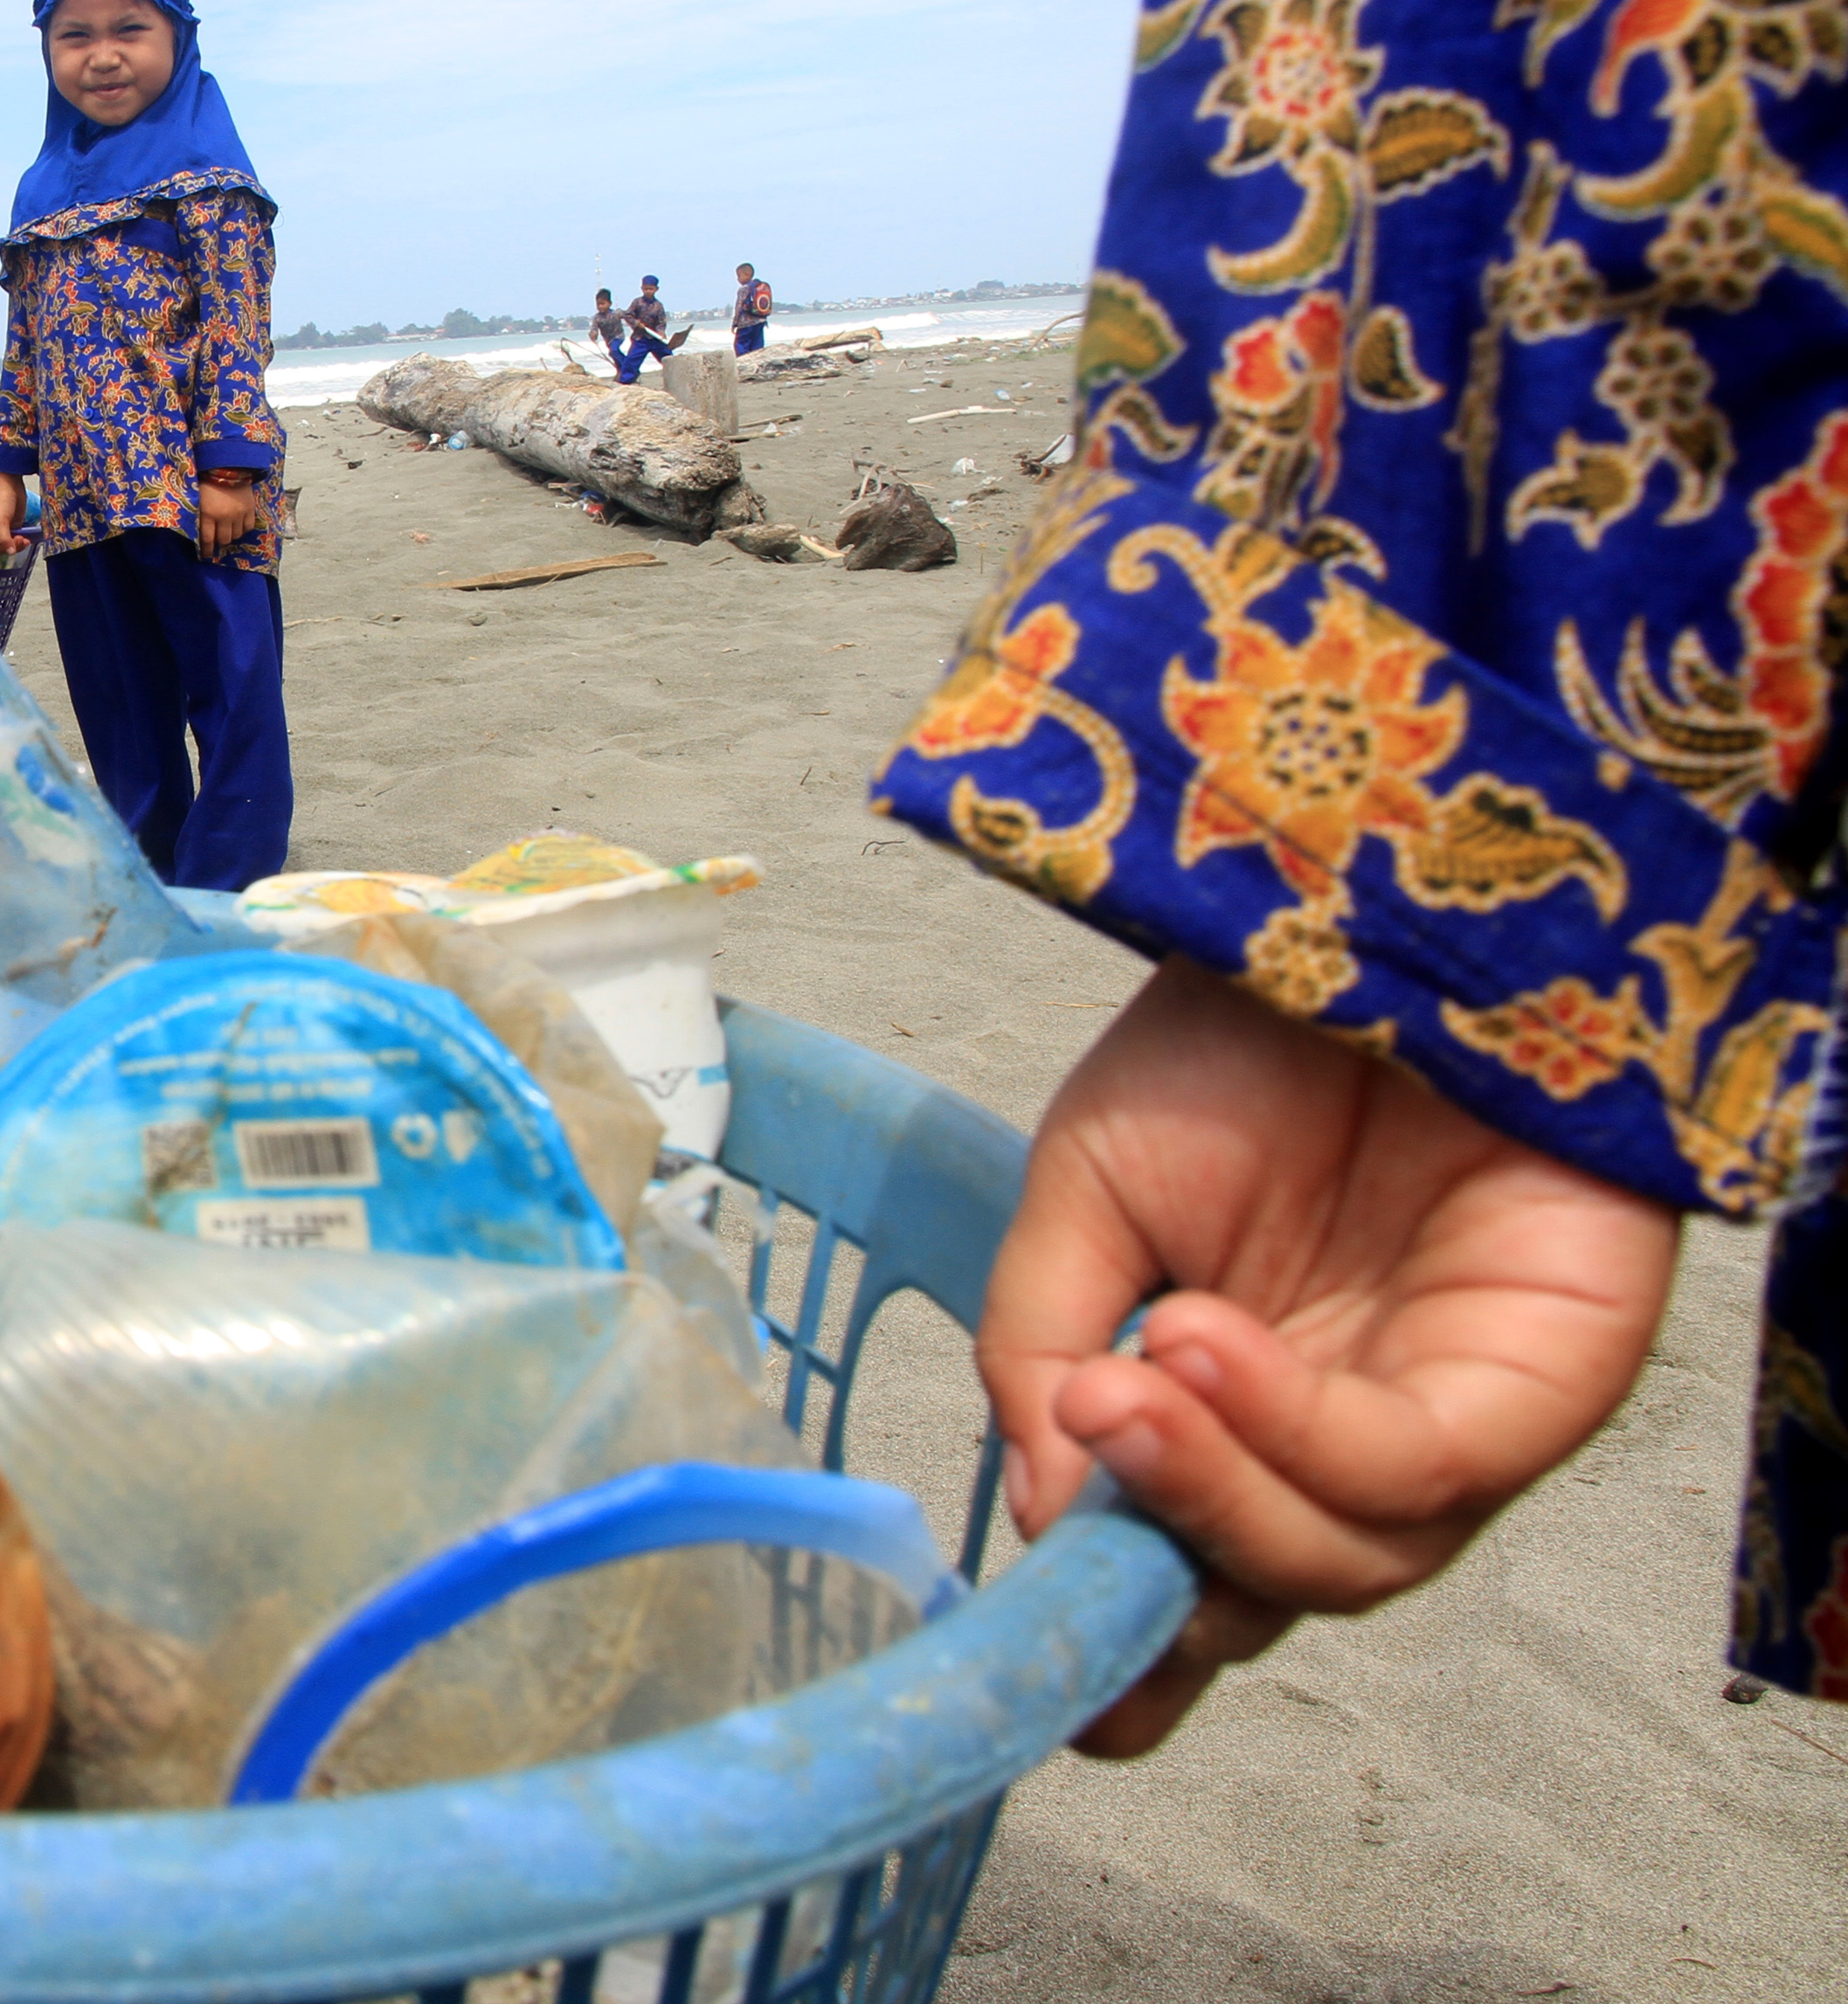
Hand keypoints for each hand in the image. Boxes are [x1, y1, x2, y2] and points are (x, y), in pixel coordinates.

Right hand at [0, 472, 26, 554]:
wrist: (10, 483)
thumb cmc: (0, 499)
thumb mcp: (0, 520)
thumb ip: (4, 538)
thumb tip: (11, 552)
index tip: (8, 546)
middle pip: (1, 548)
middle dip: (11, 546)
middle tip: (20, 540)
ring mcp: (5, 528)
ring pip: (11, 544)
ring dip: (19, 545)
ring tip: (25, 539)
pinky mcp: (15, 525)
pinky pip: (18, 538)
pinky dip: (23, 540)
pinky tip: (28, 538)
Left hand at [196, 472, 260, 557]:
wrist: (227, 465)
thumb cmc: (208, 481)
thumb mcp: (197, 499)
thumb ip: (199, 516)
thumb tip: (197, 534)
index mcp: (209, 513)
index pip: (208, 539)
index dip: (207, 550)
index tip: (206, 555)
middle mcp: (224, 516)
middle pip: (224, 539)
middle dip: (219, 541)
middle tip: (218, 538)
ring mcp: (239, 513)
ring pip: (236, 535)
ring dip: (231, 534)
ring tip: (228, 529)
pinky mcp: (249, 508)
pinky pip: (248, 527)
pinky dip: (243, 528)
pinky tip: (238, 524)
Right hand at [981, 960, 1675, 1755]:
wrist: (1352, 897)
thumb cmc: (1236, 1036)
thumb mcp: (1082, 1190)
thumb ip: (1040, 1350)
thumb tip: (1038, 1515)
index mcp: (1226, 1412)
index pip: (1190, 1575)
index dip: (1126, 1649)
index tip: (1052, 1686)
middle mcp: (1339, 1442)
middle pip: (1265, 1596)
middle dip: (1158, 1560)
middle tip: (1078, 1440)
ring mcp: (1445, 1422)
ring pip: (1344, 1560)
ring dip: (1216, 1493)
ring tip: (1125, 1381)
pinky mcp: (1544, 1389)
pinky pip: (1415, 1471)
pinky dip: (1294, 1431)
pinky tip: (1202, 1342)